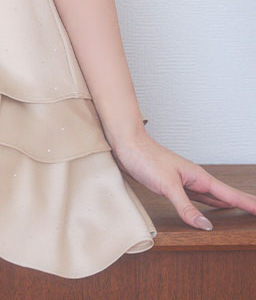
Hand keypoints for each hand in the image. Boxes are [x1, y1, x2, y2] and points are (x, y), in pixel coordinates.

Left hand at [110, 130, 255, 229]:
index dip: (248, 203)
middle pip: (225, 195)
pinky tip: (210, 210)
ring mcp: (184, 182)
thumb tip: (206, 226)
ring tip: (243, 211)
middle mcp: (194, 179)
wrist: (126, 144)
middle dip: (243, 204)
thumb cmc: (145, 158)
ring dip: (227, 205)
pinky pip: (197, 198)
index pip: (230, 194)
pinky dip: (207, 206)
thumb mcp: (166, 185)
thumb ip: (186, 206)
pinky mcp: (172, 186)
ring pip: (212, 197)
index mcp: (198, 177)